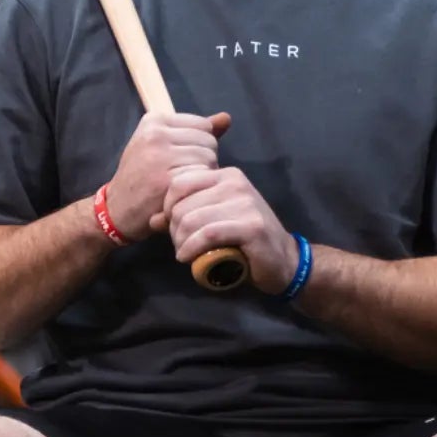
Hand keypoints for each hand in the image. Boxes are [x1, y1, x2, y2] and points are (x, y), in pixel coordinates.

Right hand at [103, 110, 229, 239]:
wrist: (117, 210)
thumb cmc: (143, 177)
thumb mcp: (162, 146)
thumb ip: (195, 132)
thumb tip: (226, 118)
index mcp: (154, 120)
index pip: (204, 125)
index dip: (200, 146)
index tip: (181, 160)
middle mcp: (156, 133)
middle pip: (209, 142)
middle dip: (204, 160)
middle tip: (183, 176)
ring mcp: (160, 156)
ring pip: (209, 158)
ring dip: (204, 175)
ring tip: (184, 185)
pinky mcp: (168, 179)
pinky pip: (203, 177)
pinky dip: (199, 188)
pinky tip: (185, 195)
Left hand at [161, 166, 300, 295]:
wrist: (284, 261)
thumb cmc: (245, 242)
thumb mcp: (212, 223)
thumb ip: (184, 218)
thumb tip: (152, 219)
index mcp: (226, 175)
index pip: (179, 183)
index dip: (167, 208)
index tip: (172, 228)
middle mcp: (236, 183)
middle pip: (182, 204)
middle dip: (173, 230)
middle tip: (179, 246)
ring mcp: (246, 203)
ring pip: (192, 219)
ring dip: (181, 242)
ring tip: (184, 253)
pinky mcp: (251, 226)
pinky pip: (209, 234)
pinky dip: (192, 248)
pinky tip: (188, 258)